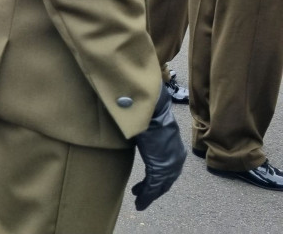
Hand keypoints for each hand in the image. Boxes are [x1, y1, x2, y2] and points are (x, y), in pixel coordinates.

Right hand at [131, 84, 185, 209]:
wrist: (152, 111)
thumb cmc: (148, 114)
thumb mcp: (152, 129)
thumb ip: (149, 136)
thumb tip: (139, 134)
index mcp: (176, 150)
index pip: (168, 171)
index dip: (159, 180)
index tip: (148, 185)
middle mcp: (176, 160)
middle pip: (165, 181)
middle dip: (154, 190)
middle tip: (142, 196)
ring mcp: (170, 165)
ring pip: (159, 186)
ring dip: (149, 195)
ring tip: (139, 202)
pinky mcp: (161, 168)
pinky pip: (153, 186)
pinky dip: (146, 195)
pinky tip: (139, 201)